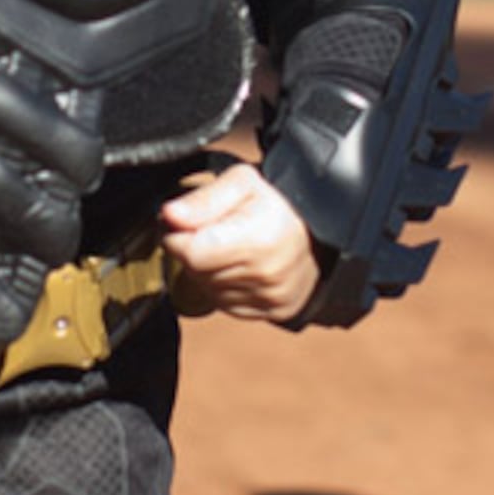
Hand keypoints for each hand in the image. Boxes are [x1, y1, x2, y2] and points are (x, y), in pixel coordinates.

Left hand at [160, 163, 318, 323]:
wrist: (324, 229)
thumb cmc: (280, 202)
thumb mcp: (243, 183)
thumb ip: (204, 199)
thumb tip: (169, 216)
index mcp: (259, 240)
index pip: (190, 252)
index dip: (178, 234)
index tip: (184, 221)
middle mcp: (267, 276)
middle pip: (196, 272)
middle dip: (193, 249)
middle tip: (210, 228)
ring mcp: (272, 298)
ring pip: (208, 290)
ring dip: (207, 270)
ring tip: (229, 244)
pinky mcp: (274, 311)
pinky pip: (227, 304)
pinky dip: (224, 286)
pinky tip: (239, 265)